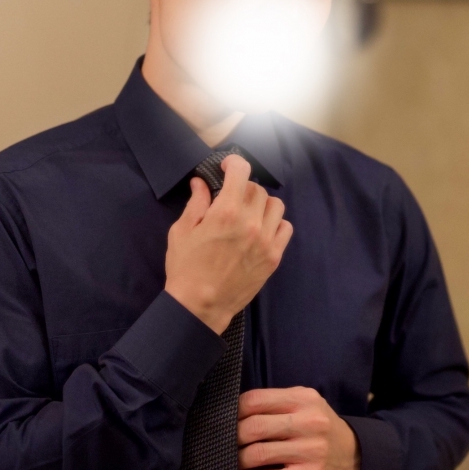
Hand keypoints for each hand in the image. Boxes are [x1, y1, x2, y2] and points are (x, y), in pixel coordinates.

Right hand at [165, 154, 292, 333]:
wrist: (200, 306)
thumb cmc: (186, 269)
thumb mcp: (182, 231)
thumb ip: (196, 203)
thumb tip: (201, 182)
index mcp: (226, 212)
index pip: (241, 171)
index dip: (234, 163)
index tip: (227, 167)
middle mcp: (250, 223)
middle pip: (257, 189)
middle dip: (242, 188)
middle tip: (231, 199)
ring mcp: (266, 241)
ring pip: (275, 205)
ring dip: (261, 204)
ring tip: (248, 214)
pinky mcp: (273, 257)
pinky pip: (286, 228)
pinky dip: (276, 223)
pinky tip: (261, 229)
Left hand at [238, 387, 360, 469]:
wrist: (353, 455)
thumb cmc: (318, 427)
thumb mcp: (304, 404)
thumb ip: (275, 403)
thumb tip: (234, 411)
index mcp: (302, 399)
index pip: (256, 400)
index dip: (234, 411)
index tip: (227, 420)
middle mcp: (308, 422)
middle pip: (254, 427)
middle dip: (233, 436)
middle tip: (225, 442)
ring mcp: (310, 450)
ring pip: (258, 453)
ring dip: (238, 459)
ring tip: (233, 461)